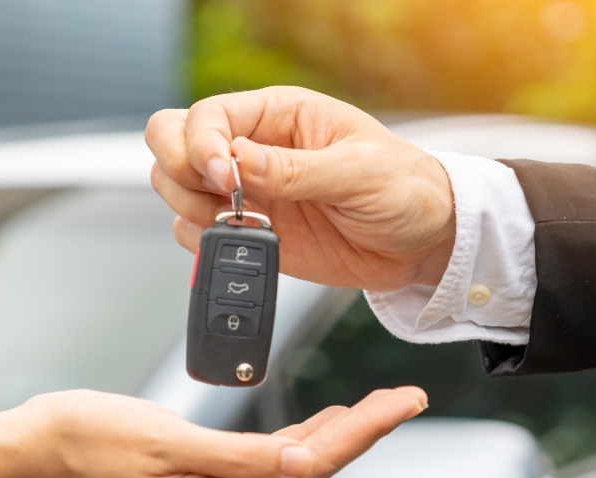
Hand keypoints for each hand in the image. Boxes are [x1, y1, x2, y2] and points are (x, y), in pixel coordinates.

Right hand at [0, 387, 427, 477]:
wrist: (39, 445)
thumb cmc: (91, 436)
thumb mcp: (166, 440)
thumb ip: (238, 457)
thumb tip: (301, 464)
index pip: (312, 463)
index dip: (363, 431)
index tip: (401, 403)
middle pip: (312, 464)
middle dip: (363, 430)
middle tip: (405, 398)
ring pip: (293, 462)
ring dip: (336, 433)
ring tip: (376, 406)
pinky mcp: (199, 477)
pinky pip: (265, 459)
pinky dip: (298, 438)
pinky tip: (316, 424)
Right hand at [146, 86, 455, 291]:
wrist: (423, 241)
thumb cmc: (404, 188)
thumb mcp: (358, 172)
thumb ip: (295, 170)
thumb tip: (238, 160)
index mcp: (278, 115)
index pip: (207, 116)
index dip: (201, 145)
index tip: (225, 177)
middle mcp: (253, 149)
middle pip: (172, 143)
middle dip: (180, 172)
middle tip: (219, 199)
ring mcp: (246, 192)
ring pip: (175, 188)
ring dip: (191, 209)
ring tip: (240, 223)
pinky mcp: (251, 232)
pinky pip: (196, 234)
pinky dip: (206, 244)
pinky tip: (247, 242)